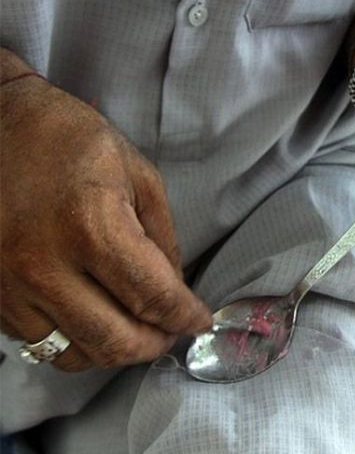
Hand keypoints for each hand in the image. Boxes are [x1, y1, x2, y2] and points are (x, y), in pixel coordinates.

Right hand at [0, 57, 211, 370]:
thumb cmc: (68, 139)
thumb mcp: (136, 173)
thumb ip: (162, 237)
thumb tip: (176, 288)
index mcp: (91, 225)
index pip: (153, 297)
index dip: (185, 317)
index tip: (199, 320)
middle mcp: (44, 265)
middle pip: (114, 341)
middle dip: (155, 344)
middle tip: (171, 330)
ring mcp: (9, 285)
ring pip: (75, 353)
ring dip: (114, 348)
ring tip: (135, 326)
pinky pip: (40, 341)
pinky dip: (75, 339)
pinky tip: (92, 314)